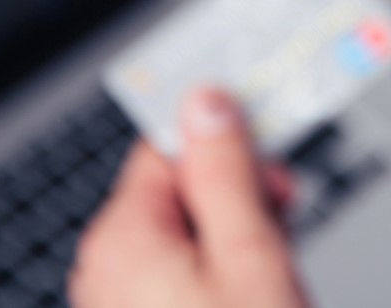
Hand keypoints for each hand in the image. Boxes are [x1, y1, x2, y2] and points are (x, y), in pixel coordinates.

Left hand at [69, 90, 311, 307]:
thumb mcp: (248, 256)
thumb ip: (226, 172)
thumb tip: (205, 102)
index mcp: (124, 236)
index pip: (171, 145)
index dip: (230, 147)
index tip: (272, 156)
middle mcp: (106, 263)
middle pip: (180, 188)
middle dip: (238, 196)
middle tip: (283, 219)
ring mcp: (116, 297)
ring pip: (184, 229)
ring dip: (233, 235)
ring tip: (270, 274)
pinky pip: (175, 268)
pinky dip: (215, 268)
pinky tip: (249, 291)